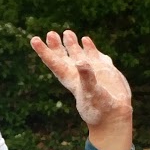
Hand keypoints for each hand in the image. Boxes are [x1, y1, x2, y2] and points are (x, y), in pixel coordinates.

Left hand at [30, 29, 132, 149]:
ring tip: (67, 32)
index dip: (43, 51)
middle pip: (63, 57)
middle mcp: (79, 74)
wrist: (115, 116)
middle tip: (50, 33)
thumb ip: (87, 76)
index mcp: (70, 78)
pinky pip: (94, 56)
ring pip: (78, 54)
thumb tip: (80, 61)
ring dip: (72, 44)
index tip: (33, 39)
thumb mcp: (92, 92)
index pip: (53, 62)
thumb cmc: (100, 108)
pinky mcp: (104, 71)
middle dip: (56, 46)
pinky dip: (90, 47)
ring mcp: (92, 71)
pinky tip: (86, 40)